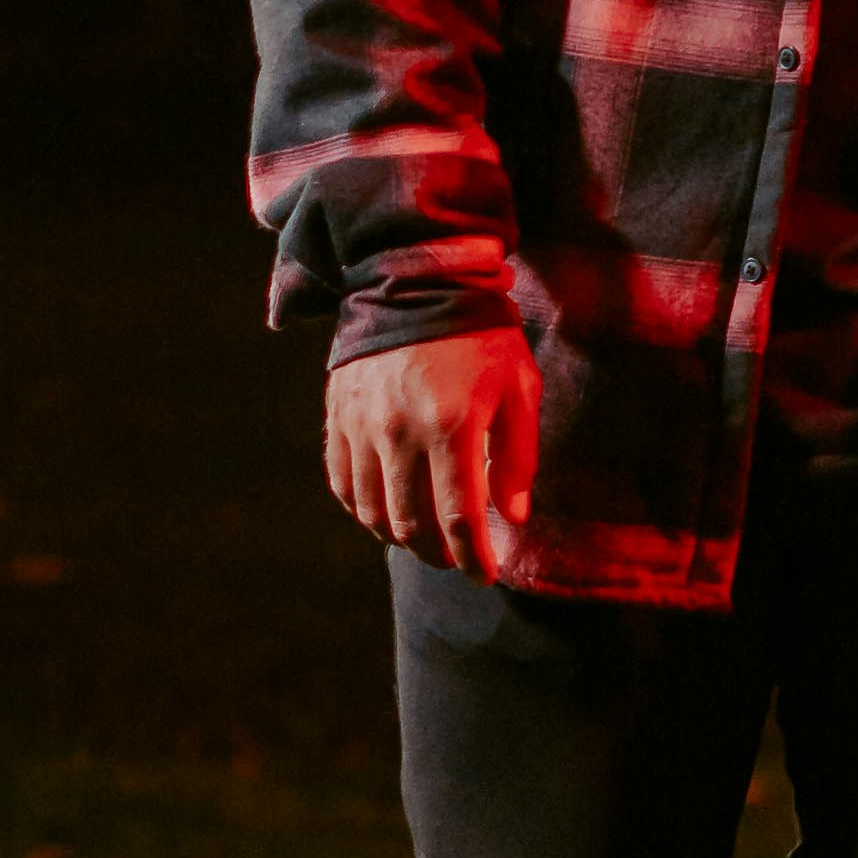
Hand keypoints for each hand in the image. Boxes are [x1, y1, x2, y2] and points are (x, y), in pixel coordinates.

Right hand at [324, 332, 540, 576]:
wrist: (418, 282)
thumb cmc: (481, 337)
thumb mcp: (519, 388)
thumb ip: (519, 456)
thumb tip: (513, 518)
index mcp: (451, 426)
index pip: (458, 519)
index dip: (472, 558)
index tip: (484, 575)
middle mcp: (399, 431)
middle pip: (411, 524)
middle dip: (437, 555)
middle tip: (456, 559)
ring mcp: (362, 425)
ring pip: (371, 511)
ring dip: (399, 538)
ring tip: (423, 540)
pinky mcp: (338, 416)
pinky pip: (343, 482)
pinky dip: (362, 509)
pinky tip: (385, 512)